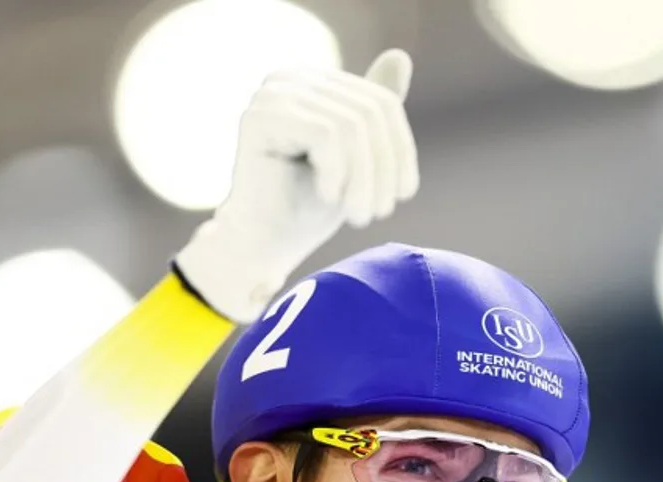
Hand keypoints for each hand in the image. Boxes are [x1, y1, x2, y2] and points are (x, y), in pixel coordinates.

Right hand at [175, 49, 418, 322]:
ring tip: (358, 215)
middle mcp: (290, 79)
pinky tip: (327, 198)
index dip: (401, 150)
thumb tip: (401, 54)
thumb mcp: (358, 159)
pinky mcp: (260, 116)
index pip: (381, 102)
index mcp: (315, 83)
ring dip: (363, 180)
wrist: (264, 245)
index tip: (402, 195)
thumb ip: (375, 112)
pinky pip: (327, 135)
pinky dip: (336, 174)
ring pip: (351, 126)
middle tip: (379, 213)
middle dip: (383, 169)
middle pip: (369, 112)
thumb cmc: (308, 206)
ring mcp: (272, 94)